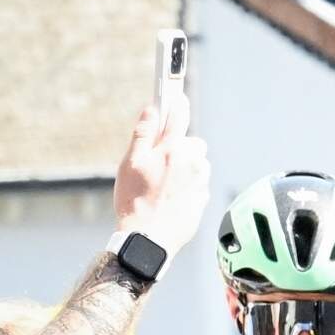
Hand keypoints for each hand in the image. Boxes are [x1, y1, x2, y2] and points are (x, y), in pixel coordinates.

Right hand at [110, 94, 212, 251]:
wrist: (149, 237)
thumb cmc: (134, 200)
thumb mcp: (130, 162)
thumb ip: (143, 134)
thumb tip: (152, 109)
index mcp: (172, 150)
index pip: (179, 116)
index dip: (177, 104)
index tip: (177, 97)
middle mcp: (192, 163)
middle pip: (193, 142)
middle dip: (180, 146)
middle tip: (159, 159)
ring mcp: (201, 181)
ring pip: (198, 163)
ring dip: (186, 166)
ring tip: (164, 182)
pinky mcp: (203, 198)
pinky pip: (199, 183)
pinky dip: (189, 184)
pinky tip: (172, 195)